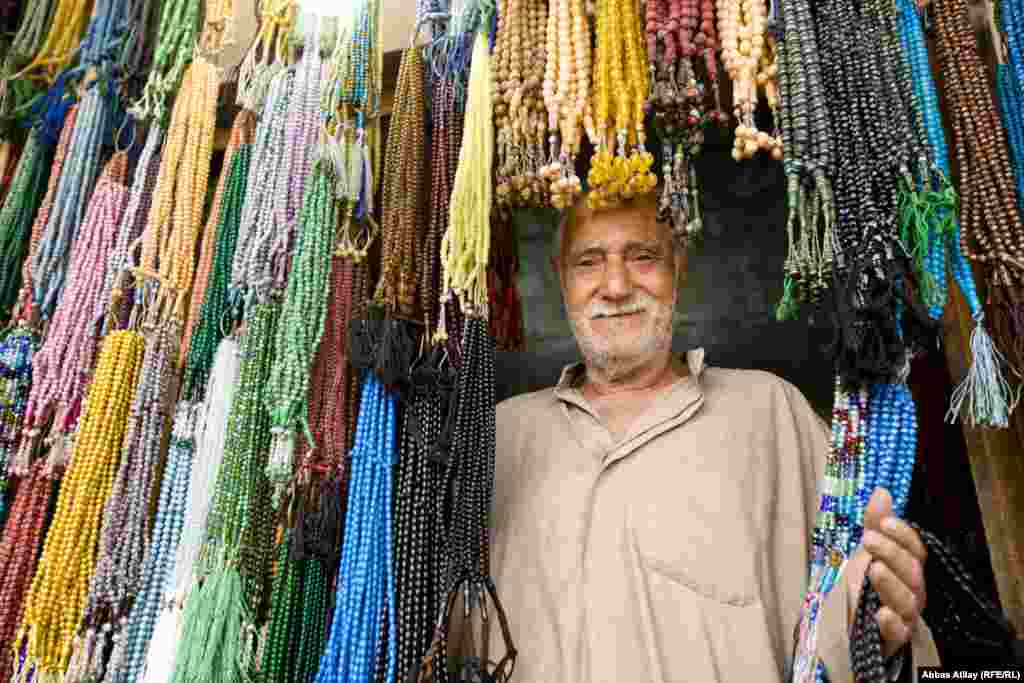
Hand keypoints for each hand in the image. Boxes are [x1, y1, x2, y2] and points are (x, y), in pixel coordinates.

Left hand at [846, 488, 927, 658]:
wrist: (849, 619)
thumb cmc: (863, 582)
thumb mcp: (866, 550)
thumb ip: (874, 523)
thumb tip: (882, 491)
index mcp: (909, 567)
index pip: (916, 549)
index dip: (903, 535)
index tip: (884, 522)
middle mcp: (913, 590)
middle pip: (913, 572)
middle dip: (892, 553)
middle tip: (868, 539)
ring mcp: (906, 615)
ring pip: (908, 600)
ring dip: (890, 583)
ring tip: (873, 569)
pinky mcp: (894, 637)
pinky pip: (899, 631)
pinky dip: (891, 622)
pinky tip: (880, 614)